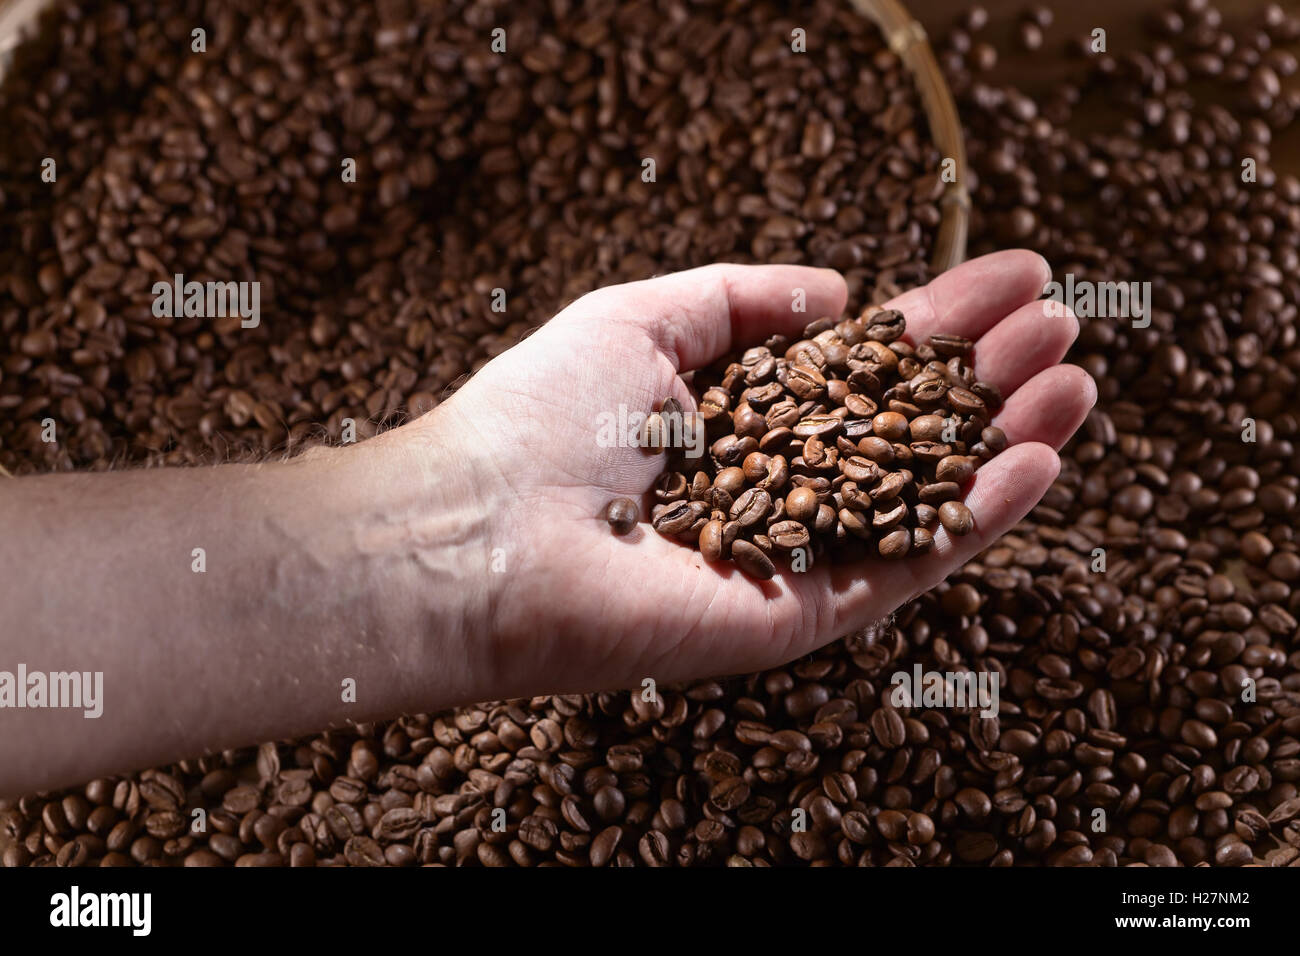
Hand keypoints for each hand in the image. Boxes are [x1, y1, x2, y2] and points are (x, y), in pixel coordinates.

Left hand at [409, 251, 1095, 701]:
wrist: (482, 534)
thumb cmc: (541, 417)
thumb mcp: (640, 317)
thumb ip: (740, 296)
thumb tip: (837, 291)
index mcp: (742, 414)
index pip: (863, 364)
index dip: (937, 322)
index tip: (1012, 275)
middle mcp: (778, 483)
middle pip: (908, 427)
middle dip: (986, 374)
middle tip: (1061, 321)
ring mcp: (797, 550)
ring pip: (923, 495)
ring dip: (1007, 439)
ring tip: (1074, 380)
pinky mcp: (804, 612)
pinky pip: (907, 563)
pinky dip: (977, 517)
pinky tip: (1037, 459)